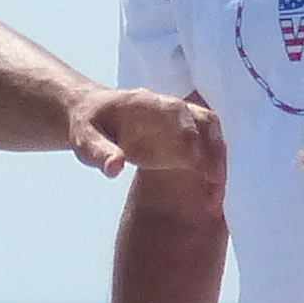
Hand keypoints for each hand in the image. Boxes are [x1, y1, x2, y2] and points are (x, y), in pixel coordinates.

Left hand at [66, 87, 221, 182]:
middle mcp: (170, 108)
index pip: (176, 111)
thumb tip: (115, 169)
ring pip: (212, 134)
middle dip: (214, 151)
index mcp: (146, 103)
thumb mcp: (84, 140)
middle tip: (214, 186)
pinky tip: (211, 197)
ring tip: (214, 199)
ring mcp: (180, 121)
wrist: (92, 115)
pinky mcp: (183, 136)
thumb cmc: (87, 126)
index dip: (189, 132)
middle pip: (204, 122)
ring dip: (219, 163)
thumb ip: (99, 152)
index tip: (197, 160)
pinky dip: (214, 169)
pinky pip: (207, 147)